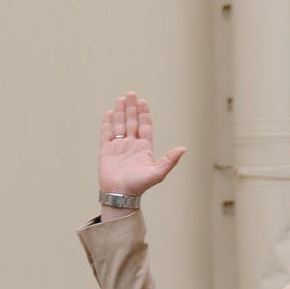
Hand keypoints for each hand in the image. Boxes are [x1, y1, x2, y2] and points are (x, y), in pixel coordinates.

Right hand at [96, 91, 184, 210]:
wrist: (120, 195)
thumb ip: (169, 160)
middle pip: (132, 122)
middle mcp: (131, 145)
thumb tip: (183, 149)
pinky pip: (106, 134)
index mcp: (144, 148)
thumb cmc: (138, 186)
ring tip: (121, 99)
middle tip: (131, 94)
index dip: (144, 114)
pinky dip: (107, 123)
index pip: (145, 126)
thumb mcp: (157, 173)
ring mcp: (118, 147)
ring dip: (121, 112)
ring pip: (120, 125)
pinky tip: (109, 113)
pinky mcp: (106, 151)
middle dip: (132, 108)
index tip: (143, 102)